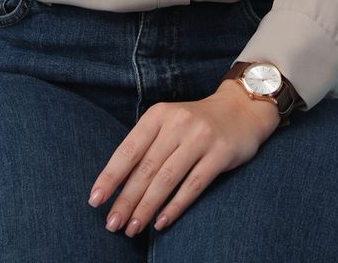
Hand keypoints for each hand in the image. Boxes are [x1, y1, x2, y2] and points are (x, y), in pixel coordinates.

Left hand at [89, 83, 279, 236]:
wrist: (242, 109)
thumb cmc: (196, 124)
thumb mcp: (168, 124)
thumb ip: (146, 148)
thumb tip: (117, 186)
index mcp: (158, 115)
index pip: (128, 150)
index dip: (110, 177)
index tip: (95, 200)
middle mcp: (178, 123)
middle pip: (146, 168)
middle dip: (126, 200)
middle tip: (112, 224)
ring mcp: (201, 138)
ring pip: (167, 179)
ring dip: (147, 207)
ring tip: (132, 228)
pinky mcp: (221, 154)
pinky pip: (194, 185)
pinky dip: (175, 206)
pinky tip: (161, 222)